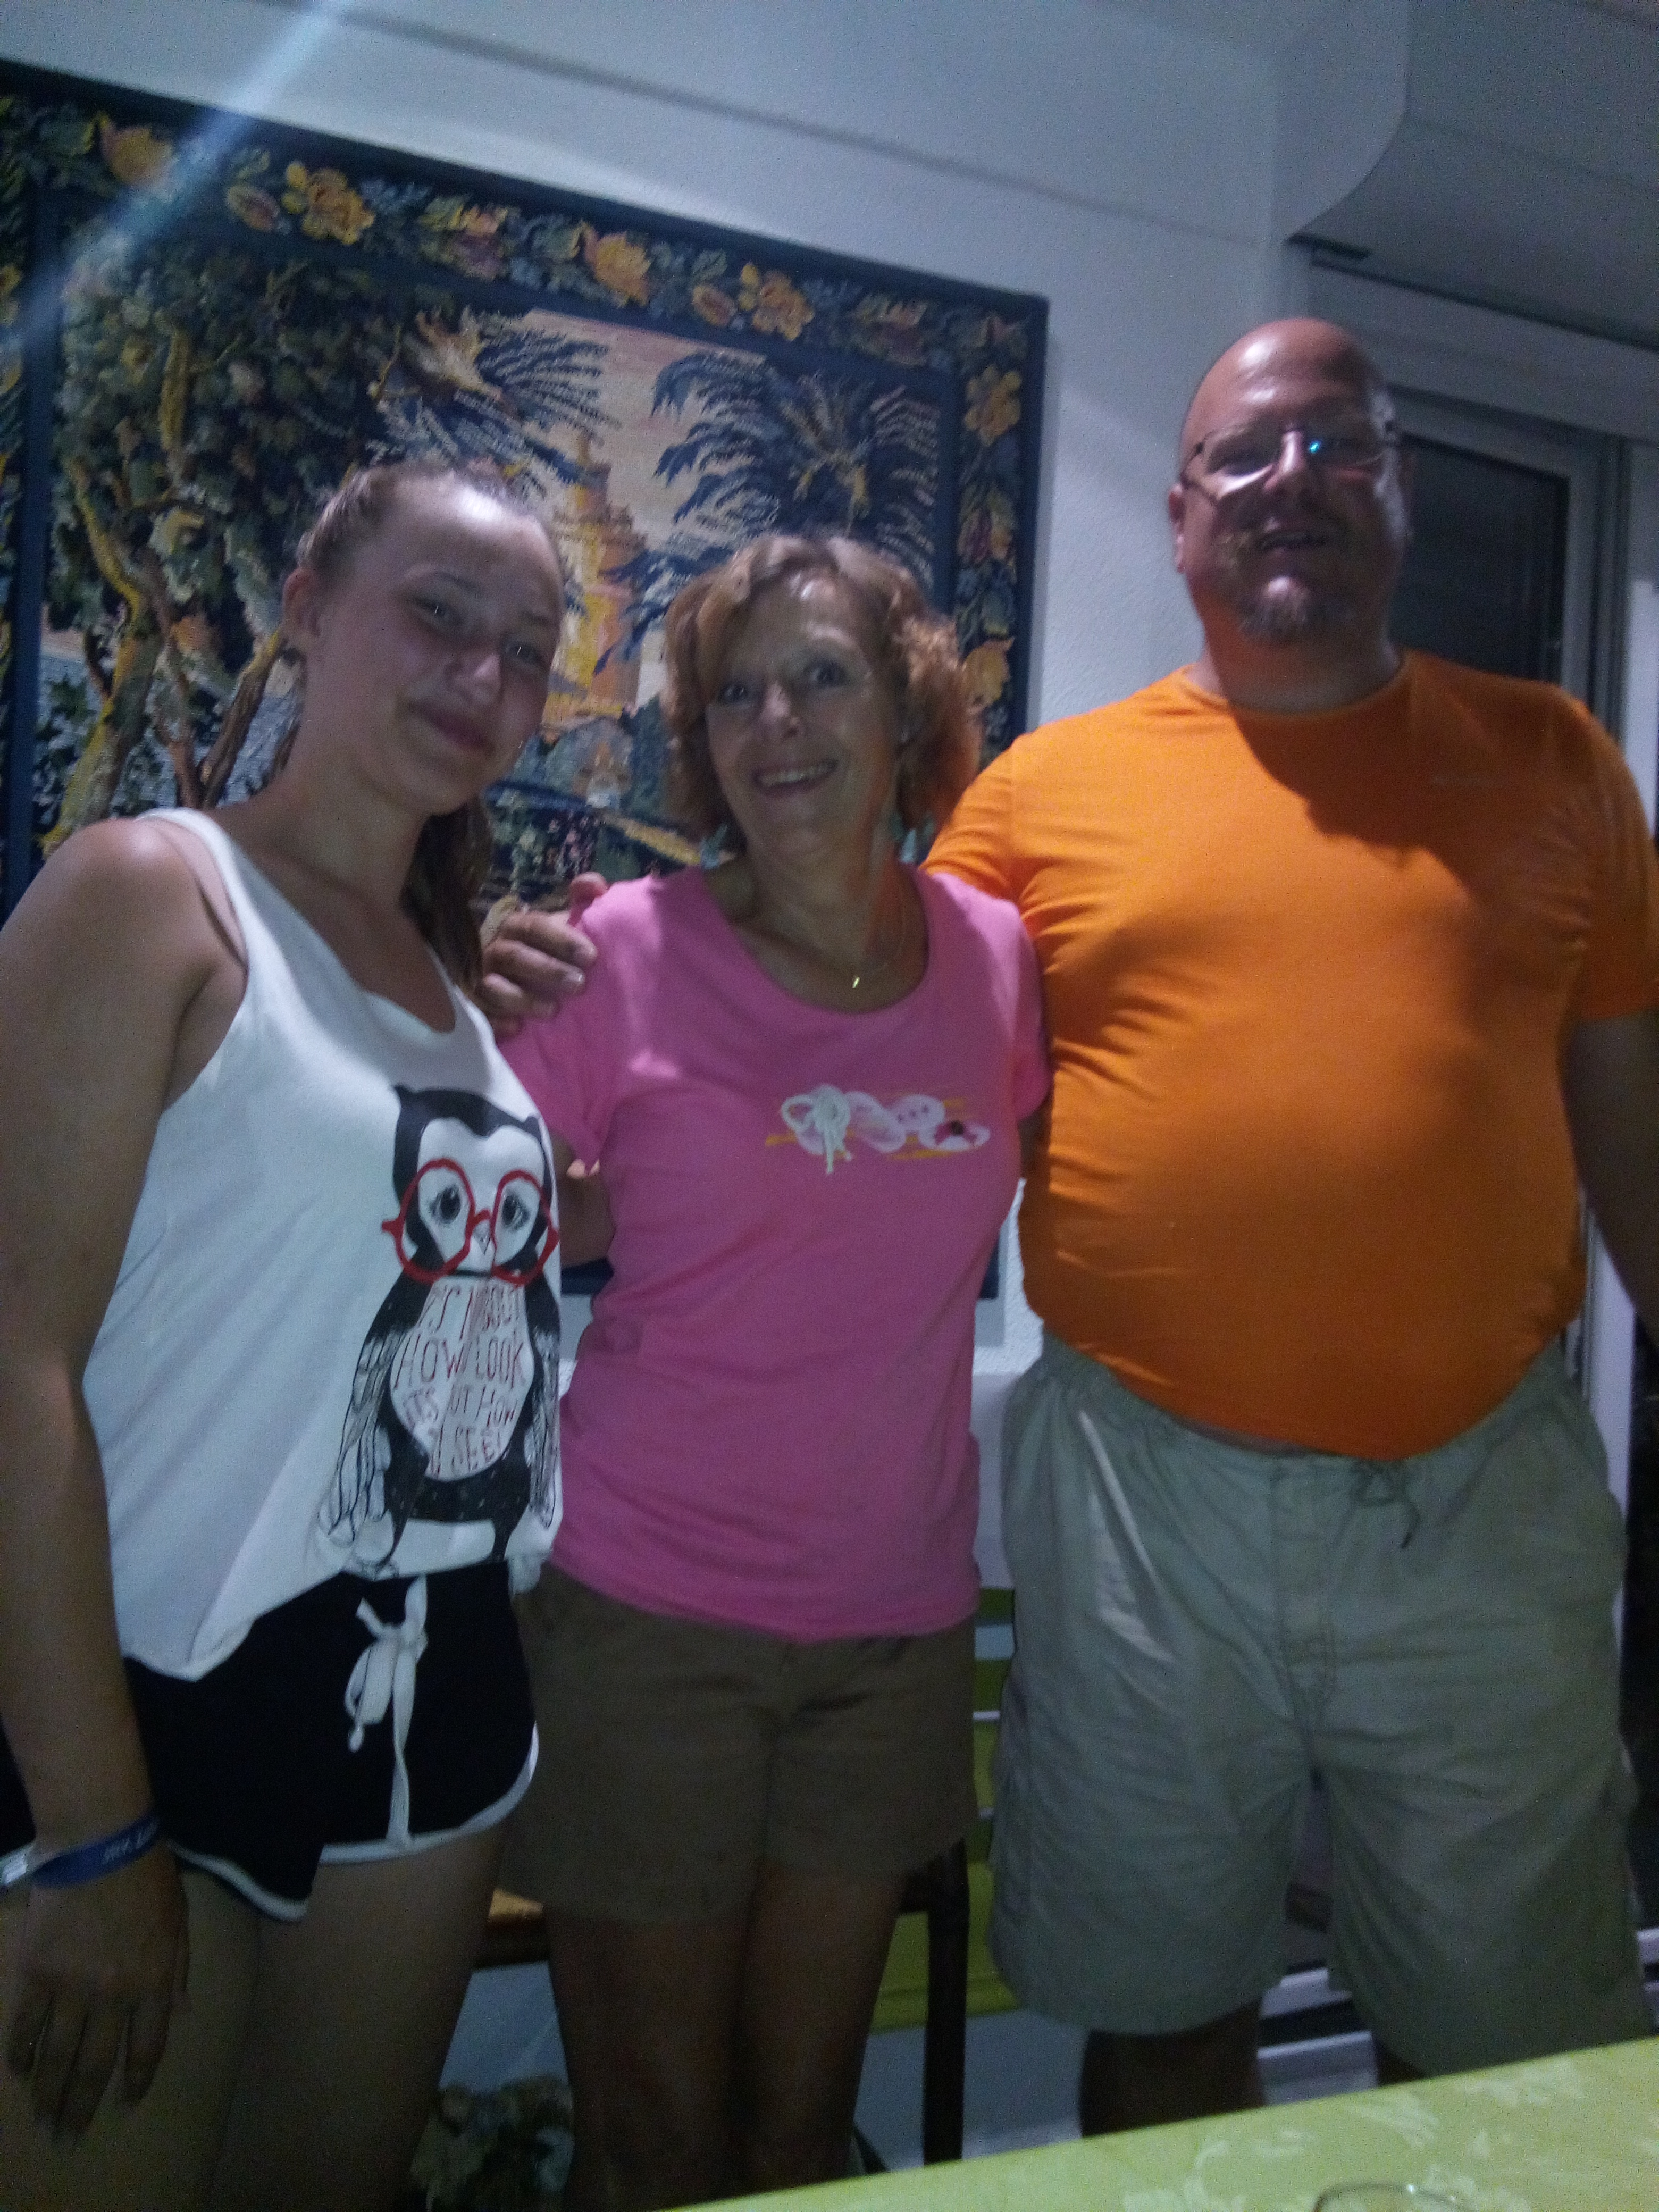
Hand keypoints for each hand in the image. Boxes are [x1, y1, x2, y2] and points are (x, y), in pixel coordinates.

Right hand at [5, 1845, 188, 2135]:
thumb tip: (181, 2015)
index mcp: (153, 1982)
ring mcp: (71, 1987)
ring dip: (49, 2092)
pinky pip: (26, 2026)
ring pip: (58, 2055)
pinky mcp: (36, 1973)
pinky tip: (20, 2071)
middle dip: (81, 2105)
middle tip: (68, 2135)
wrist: (100, 1842)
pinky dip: (22, 2053)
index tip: (125, 2102)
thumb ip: (178, 1972)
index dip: (136, 2080)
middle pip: (94, 2065)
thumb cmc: (148, 1875)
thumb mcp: (180, 1922)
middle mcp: (113, 1995)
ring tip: (43, 2117)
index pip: (147, 2048)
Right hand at [477, 874, 605, 1038]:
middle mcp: (493, 948)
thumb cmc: (540, 950)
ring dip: (522, 997)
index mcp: (515, 927)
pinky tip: (516, 1028)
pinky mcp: (471, 1004)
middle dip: (548, 970)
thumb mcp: (559, 926)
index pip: (535, 926)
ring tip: (552, 1010)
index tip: (591, 956)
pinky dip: (496, 1019)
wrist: (507, 978)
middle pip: (515, 956)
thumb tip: (594, 884)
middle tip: (579, 985)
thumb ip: (580, 903)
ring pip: (492, 985)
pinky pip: (478, 1012)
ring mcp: (478, 976)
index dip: (562, 939)